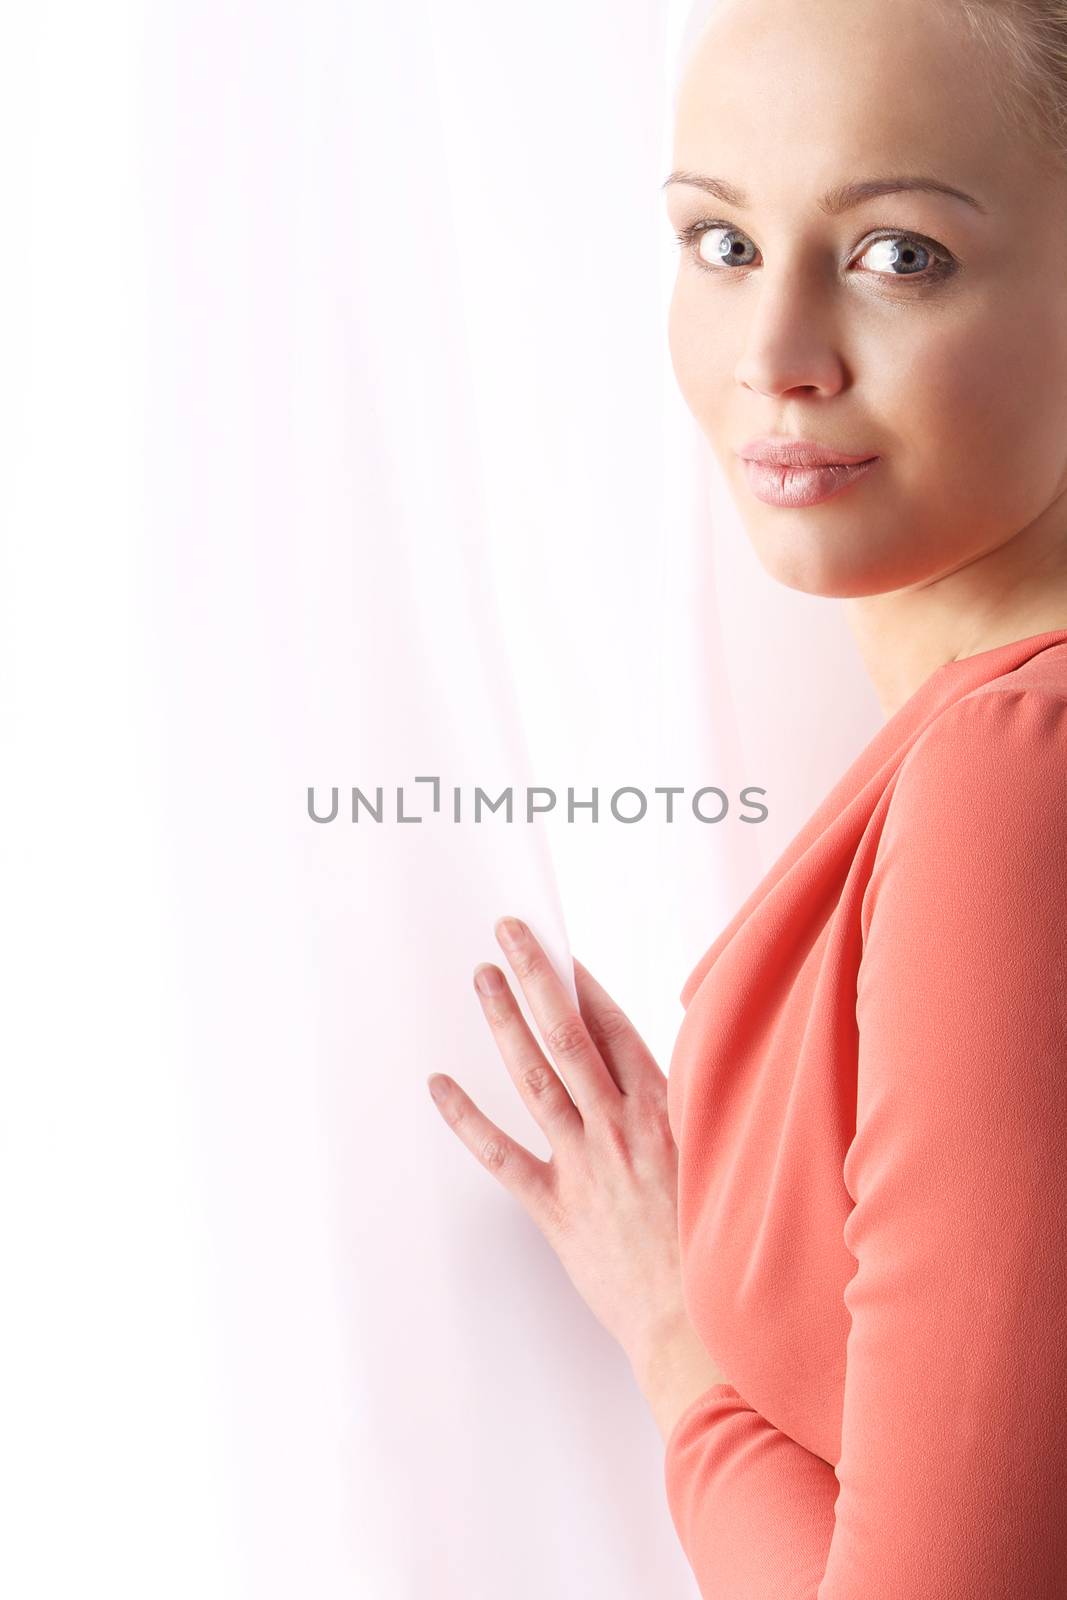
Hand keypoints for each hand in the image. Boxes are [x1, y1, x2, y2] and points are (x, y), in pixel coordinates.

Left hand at [426, 914, 693, 1378]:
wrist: (696, 1329)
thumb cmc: (713, 1252)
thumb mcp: (713, 1167)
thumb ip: (682, 1120)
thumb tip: (659, 1083)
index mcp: (664, 1113)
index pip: (616, 1029)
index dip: (585, 984)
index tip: (563, 950)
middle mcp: (620, 1128)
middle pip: (570, 1034)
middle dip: (537, 976)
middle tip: (509, 932)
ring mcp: (584, 1165)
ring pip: (535, 1077)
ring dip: (504, 1022)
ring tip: (482, 979)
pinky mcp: (554, 1208)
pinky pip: (500, 1154)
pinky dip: (466, 1118)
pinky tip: (438, 1085)